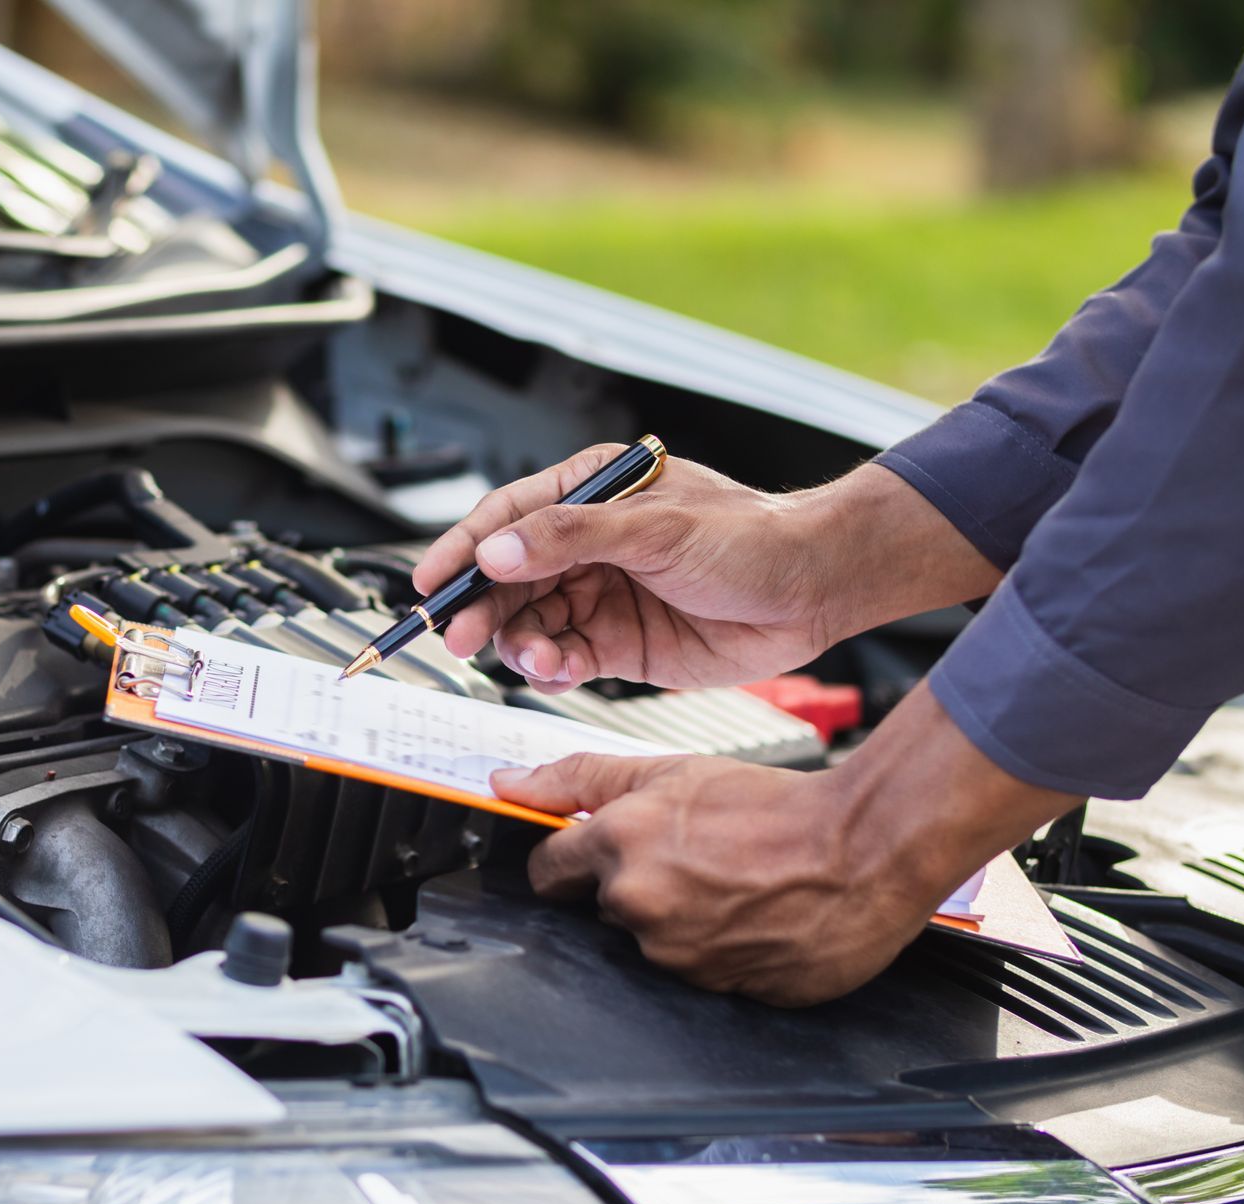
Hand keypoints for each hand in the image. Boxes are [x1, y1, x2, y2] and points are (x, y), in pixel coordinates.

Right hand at [414, 446, 1002, 693]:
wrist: (815, 591)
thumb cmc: (752, 538)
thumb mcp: (656, 529)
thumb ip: (571, 538)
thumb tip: (499, 551)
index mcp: (593, 492)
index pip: (507, 519)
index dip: (462, 550)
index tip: (428, 583)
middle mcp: (589, 543)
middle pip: (508, 577)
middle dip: (481, 607)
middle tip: (458, 636)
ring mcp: (601, 594)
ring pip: (530, 622)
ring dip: (520, 643)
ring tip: (532, 658)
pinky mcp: (618, 643)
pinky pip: (563, 657)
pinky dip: (551, 669)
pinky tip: (557, 672)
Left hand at [492, 683, 1079, 1004]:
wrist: (864, 848)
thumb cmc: (774, 805)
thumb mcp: (670, 769)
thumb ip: (578, 779)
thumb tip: (506, 783)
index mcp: (618, 848)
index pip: (547, 873)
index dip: (567, 863)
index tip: (587, 857)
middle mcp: (640, 908)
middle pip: (604, 909)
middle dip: (632, 887)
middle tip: (690, 859)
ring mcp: (680, 958)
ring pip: (652, 944)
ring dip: (677, 921)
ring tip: (730, 886)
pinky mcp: (721, 994)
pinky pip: (699, 975)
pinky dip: (717, 951)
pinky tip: (749, 918)